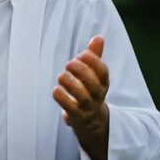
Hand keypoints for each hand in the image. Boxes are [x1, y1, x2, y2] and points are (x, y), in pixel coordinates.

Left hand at [53, 35, 109, 159]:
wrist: (92, 122)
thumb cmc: (89, 92)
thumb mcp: (94, 75)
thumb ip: (94, 56)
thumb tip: (98, 37)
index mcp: (103, 83)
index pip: (103, 72)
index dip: (93, 61)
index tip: (81, 54)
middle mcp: (97, 96)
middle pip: (93, 84)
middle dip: (80, 71)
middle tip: (69, 64)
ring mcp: (87, 108)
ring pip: (82, 96)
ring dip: (69, 83)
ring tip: (62, 76)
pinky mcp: (76, 117)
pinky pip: (69, 107)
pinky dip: (61, 97)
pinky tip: (56, 90)